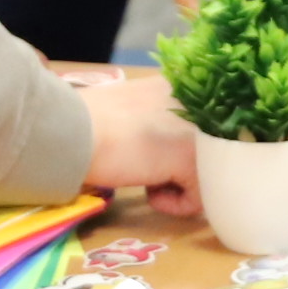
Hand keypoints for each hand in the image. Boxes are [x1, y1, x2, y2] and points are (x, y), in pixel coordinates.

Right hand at [68, 68, 200, 217]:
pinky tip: (148, 193)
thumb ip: (158, 113)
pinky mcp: (188, 160)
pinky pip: (197, 198)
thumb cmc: (89, 118)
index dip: (188, 147)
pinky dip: (172, 204)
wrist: (73, 130)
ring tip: (150, 184)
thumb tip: (166, 138)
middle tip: (159, 174)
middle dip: (188, 170)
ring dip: (180, 188)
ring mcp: (197, 132)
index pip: (209, 126)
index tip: (163, 157)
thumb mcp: (135, 103)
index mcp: (184, 84)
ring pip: (209, 177)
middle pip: (214, 153)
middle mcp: (199, 103)